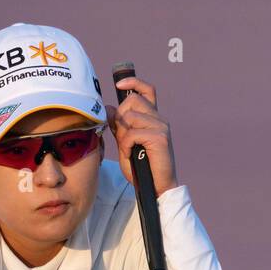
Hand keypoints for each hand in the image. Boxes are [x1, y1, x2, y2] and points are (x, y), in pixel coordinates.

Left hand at [105, 75, 177, 194]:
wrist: (156, 187)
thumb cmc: (141, 167)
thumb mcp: (125, 143)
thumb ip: (119, 126)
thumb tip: (109, 108)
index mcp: (153, 117)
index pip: (147, 90)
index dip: (133, 82)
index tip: (119, 85)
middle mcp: (159, 118)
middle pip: (133, 100)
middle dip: (120, 117)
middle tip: (121, 137)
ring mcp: (161, 126)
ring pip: (131, 116)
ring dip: (122, 134)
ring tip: (127, 149)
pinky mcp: (160, 137)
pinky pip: (132, 133)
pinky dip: (126, 144)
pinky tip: (131, 154)